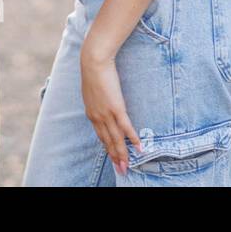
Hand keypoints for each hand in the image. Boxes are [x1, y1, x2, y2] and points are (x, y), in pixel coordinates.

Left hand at [80, 47, 141, 175]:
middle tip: (122, 169)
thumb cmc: (94, 71)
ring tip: (127, 166)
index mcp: (91, 113)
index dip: (108, 148)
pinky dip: (133, 139)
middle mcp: (97, 117)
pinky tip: (139, 148)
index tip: (113, 157)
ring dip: (122, 154)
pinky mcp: (116, 108)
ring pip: (116, 139)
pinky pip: (126, 127)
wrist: (94, 62)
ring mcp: (107, 114)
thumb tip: (103, 103)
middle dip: (115, 157)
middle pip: (108, 141)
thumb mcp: (92, 90)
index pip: (101, 135)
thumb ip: (97, 101)